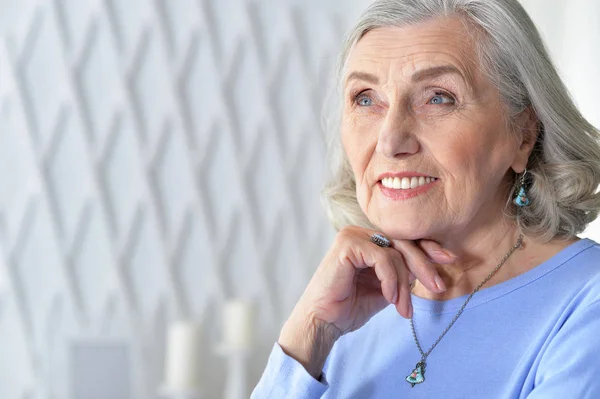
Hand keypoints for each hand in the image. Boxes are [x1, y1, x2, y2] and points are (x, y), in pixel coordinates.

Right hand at [278, 225, 455, 377]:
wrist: (324, 322)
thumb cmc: (349, 307)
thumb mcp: (386, 289)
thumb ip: (404, 275)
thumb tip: (430, 268)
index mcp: (369, 241)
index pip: (404, 239)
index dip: (428, 248)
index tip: (449, 261)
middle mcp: (361, 233)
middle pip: (404, 242)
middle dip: (424, 265)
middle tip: (439, 287)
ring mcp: (353, 235)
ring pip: (395, 251)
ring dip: (404, 283)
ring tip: (403, 307)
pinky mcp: (347, 243)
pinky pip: (382, 257)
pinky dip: (390, 279)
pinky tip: (389, 298)